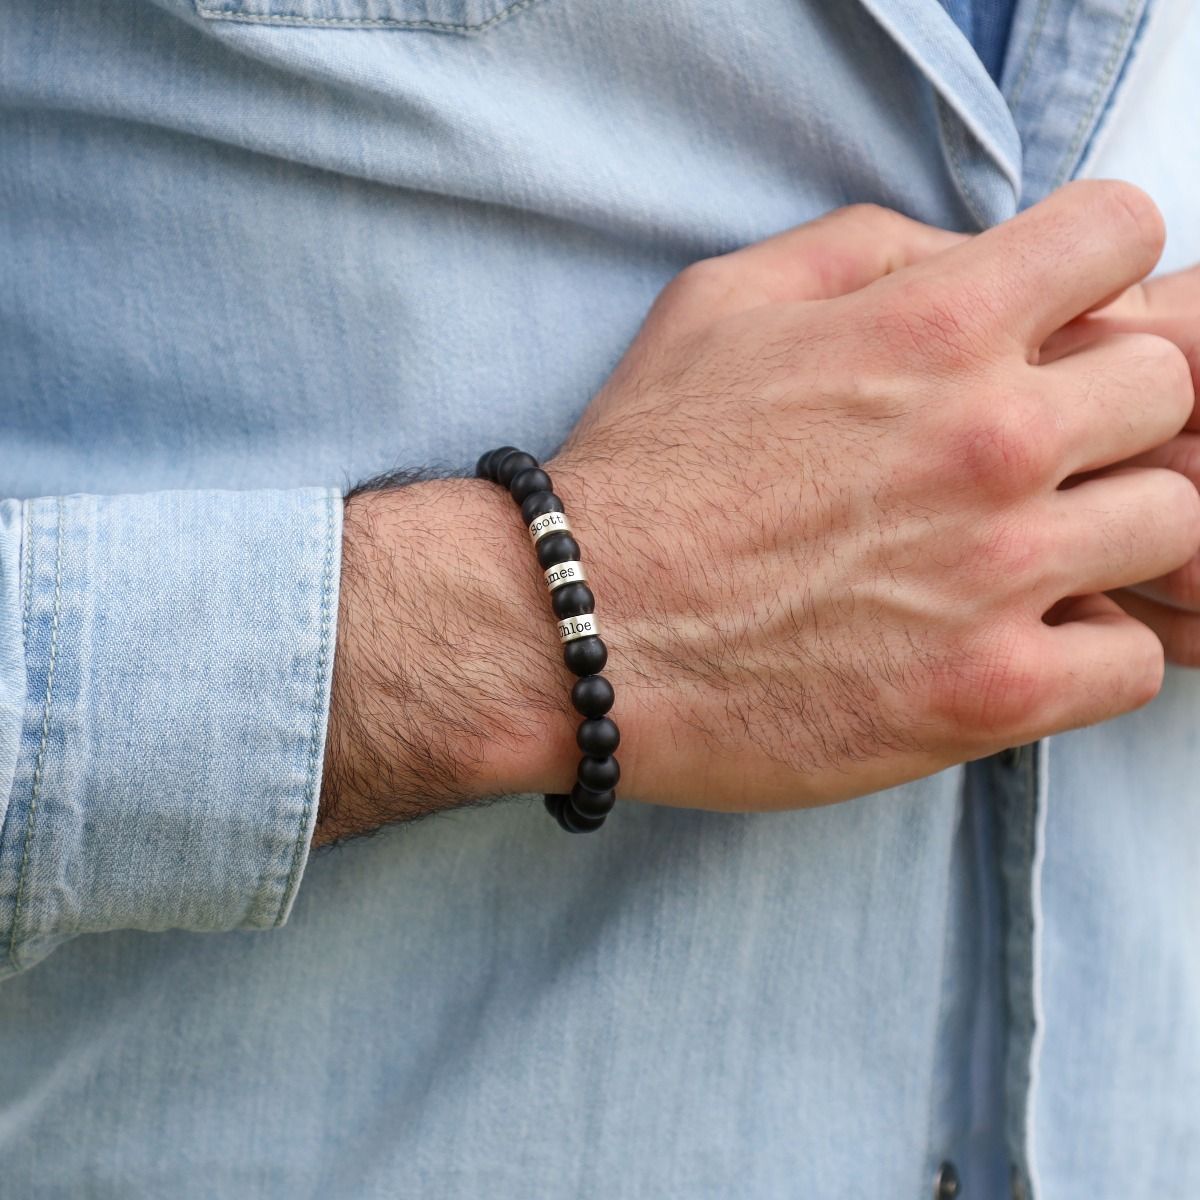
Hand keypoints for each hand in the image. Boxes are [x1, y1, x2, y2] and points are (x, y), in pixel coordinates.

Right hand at [546, 181, 1199, 811]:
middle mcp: (988, 440)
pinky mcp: (985, 696)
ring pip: (1171, 523)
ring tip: (1014, 558)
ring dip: (1103, 533)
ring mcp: (996, 574)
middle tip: (1021, 457)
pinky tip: (1006, 640)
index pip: (1120, 235)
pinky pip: (1130, 662)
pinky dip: (1086, 650)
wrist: (577, 627)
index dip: (1091, 274)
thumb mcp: (722, 301)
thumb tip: (969, 255)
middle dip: (1101, 411)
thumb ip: (867, 249)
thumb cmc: (644, 468)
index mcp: (931, 327)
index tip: (1052, 324)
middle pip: (1166, 388)